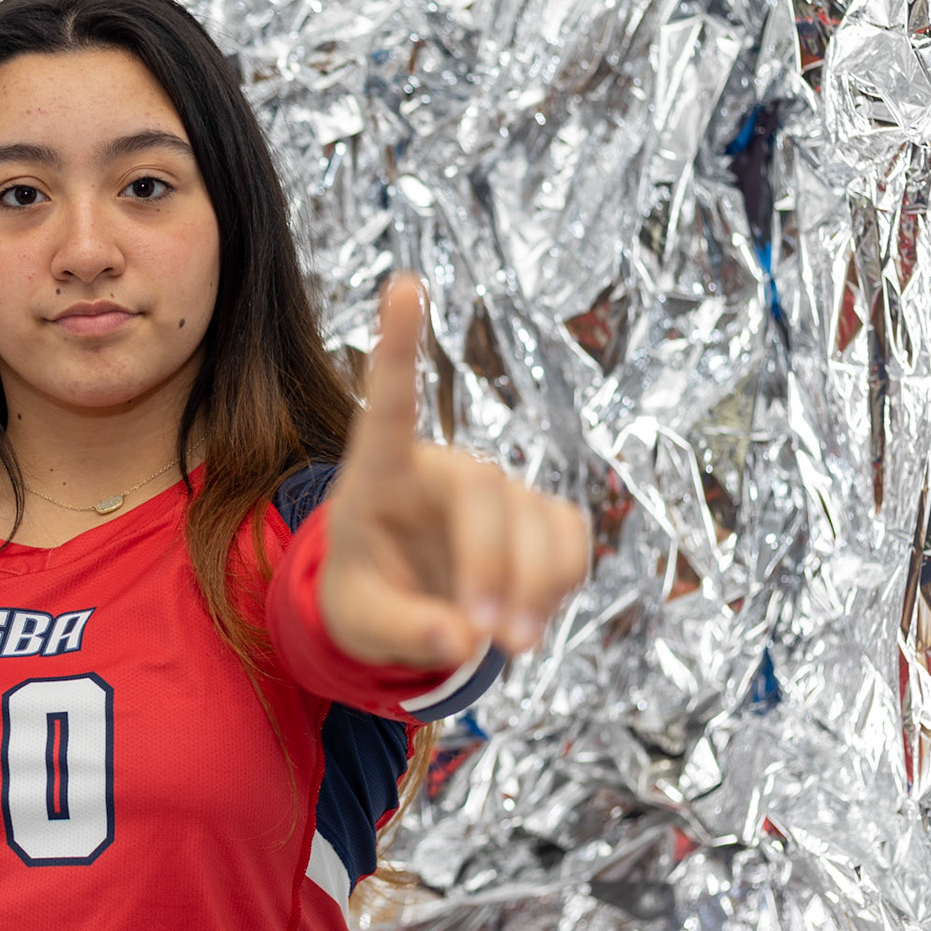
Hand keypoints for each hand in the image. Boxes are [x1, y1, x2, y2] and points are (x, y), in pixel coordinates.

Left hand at [318, 275, 590, 668]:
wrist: (401, 608)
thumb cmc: (364, 597)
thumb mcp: (360, 623)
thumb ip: (402, 631)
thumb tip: (455, 642)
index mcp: (379, 476)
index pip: (388, 403)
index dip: (398, 345)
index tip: (403, 283)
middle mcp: (442, 468)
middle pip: (483, 493)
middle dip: (492, 567)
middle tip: (488, 640)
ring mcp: (496, 488)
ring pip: (536, 521)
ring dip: (534, 586)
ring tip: (509, 646)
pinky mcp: (537, 515)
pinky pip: (569, 540)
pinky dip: (559, 584)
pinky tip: (529, 619)